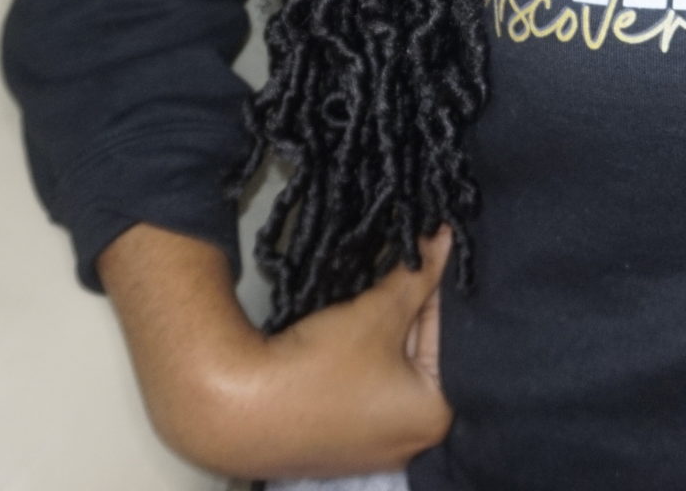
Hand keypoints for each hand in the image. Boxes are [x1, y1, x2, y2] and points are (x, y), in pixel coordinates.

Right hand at [99, 221, 452, 480]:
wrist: (235, 409)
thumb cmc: (316, 368)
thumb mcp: (377, 312)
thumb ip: (418, 274)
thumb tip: (445, 238)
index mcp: (435, 416)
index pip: (450, 336)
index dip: (437, 291)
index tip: (429, 257)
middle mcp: (411, 441)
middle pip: (423, 356)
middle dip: (412, 313)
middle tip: (402, 271)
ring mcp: (372, 447)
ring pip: (391, 370)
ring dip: (384, 333)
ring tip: (375, 295)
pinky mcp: (338, 441)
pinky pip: (364, 390)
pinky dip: (361, 360)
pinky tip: (348, 330)